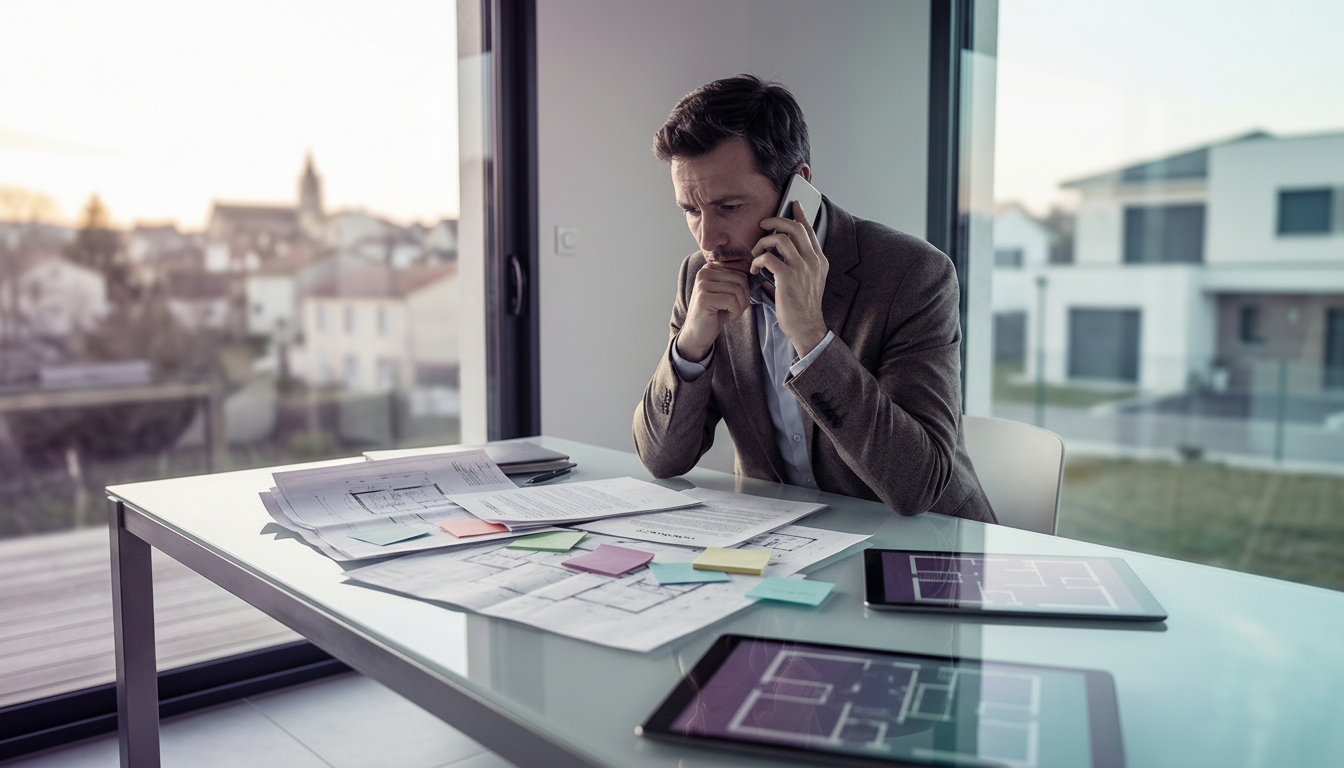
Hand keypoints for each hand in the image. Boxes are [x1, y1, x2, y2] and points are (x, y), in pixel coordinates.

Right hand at [677, 261, 749, 361]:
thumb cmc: (715, 313)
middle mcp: (704, 272)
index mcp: (710, 268)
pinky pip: (732, 301)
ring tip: (732, 313)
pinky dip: (736, 312)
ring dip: (740, 306)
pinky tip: (728, 318)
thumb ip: (735, 281)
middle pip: (740, 280)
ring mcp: (702, 284)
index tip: (736, 302)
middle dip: (744, 298)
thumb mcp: (726, 293)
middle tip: (737, 309)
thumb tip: (754, 271)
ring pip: (737, 290)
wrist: (698, 334)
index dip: (745, 290)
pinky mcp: (704, 298)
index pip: (740, 273)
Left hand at [751, 201, 829, 356]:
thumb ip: (802, 264)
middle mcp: (812, 260)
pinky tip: (755, 269)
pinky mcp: (788, 277)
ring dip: (762, 242)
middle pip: (795, 227)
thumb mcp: (810, 281)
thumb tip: (783, 251)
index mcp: (819, 260)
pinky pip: (768, 258)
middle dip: (775, 221)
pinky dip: (758, 260)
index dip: (800, 215)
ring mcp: (801, 268)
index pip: (810, 230)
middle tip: (762, 224)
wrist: (806, 327)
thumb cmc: (803, 306)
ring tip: (756, 252)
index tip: (793, 204)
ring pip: (780, 239)